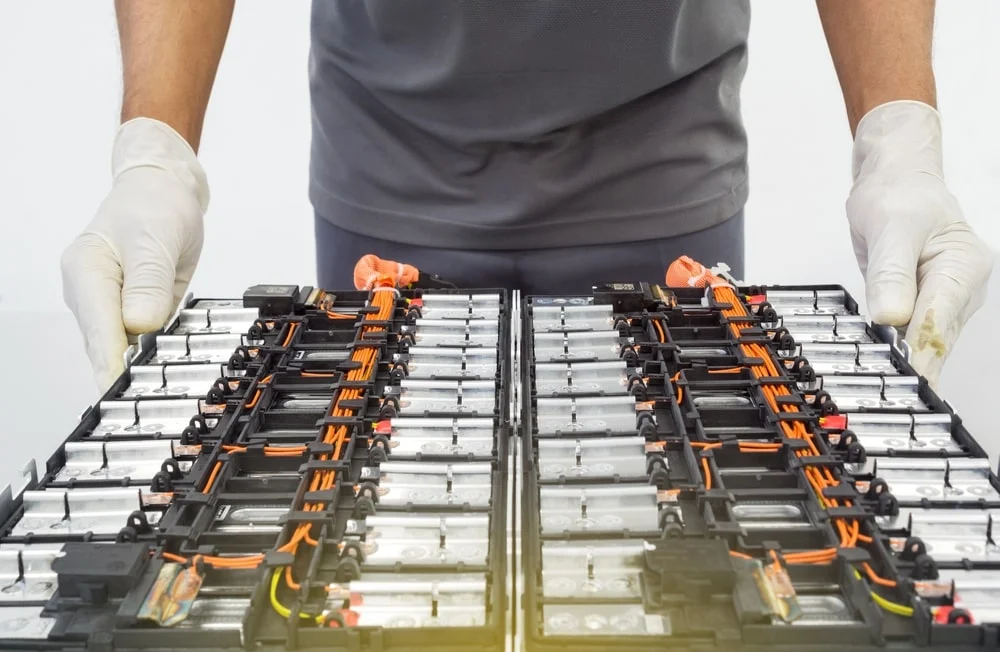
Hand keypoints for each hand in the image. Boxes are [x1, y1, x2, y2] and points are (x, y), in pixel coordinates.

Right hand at [61, 118, 208, 392]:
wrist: (162, 189)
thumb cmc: (154, 204)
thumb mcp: (157, 238)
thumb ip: (149, 282)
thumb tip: (139, 324)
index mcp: (86, 271)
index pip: (100, 328)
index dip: (113, 364)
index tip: (125, 391)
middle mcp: (89, 291)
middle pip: (105, 345)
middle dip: (125, 376)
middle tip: (146, 405)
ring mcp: (108, 303)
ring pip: (120, 346)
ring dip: (138, 368)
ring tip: (159, 395)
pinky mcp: (128, 309)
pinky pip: (137, 338)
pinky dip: (150, 354)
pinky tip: (164, 371)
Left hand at [847, 100, 992, 387]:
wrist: (896, 180)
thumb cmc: (898, 194)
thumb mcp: (889, 226)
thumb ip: (890, 272)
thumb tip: (891, 316)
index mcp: (962, 266)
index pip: (938, 320)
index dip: (919, 354)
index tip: (905, 382)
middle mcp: (961, 287)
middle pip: (936, 338)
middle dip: (914, 368)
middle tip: (889, 400)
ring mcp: (945, 298)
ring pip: (926, 341)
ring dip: (907, 365)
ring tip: (884, 393)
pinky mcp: (924, 303)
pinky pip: (912, 333)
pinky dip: (899, 351)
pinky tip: (884, 372)